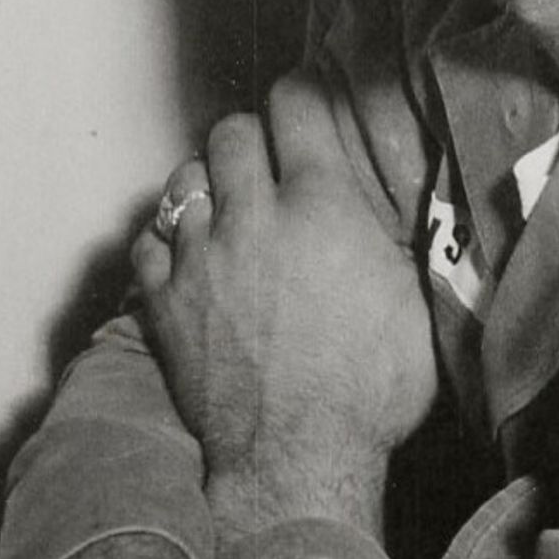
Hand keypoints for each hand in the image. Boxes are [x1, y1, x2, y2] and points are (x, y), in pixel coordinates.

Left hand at [133, 75, 437, 536]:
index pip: (296, 106)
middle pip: (232, 132)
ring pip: (184, 178)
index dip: (301, 96)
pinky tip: (188, 256)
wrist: (296, 462)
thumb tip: (398, 213)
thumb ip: (394, 244)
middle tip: (263, 164)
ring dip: (205, 185)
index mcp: (322, 206)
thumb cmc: (369, 392)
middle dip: (249, 139)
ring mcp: (202, 257)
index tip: (304, 106)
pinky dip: (166, 241)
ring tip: (222, 207)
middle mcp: (255, 216)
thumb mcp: (411, 305)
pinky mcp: (164, 301)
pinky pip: (147, 240)